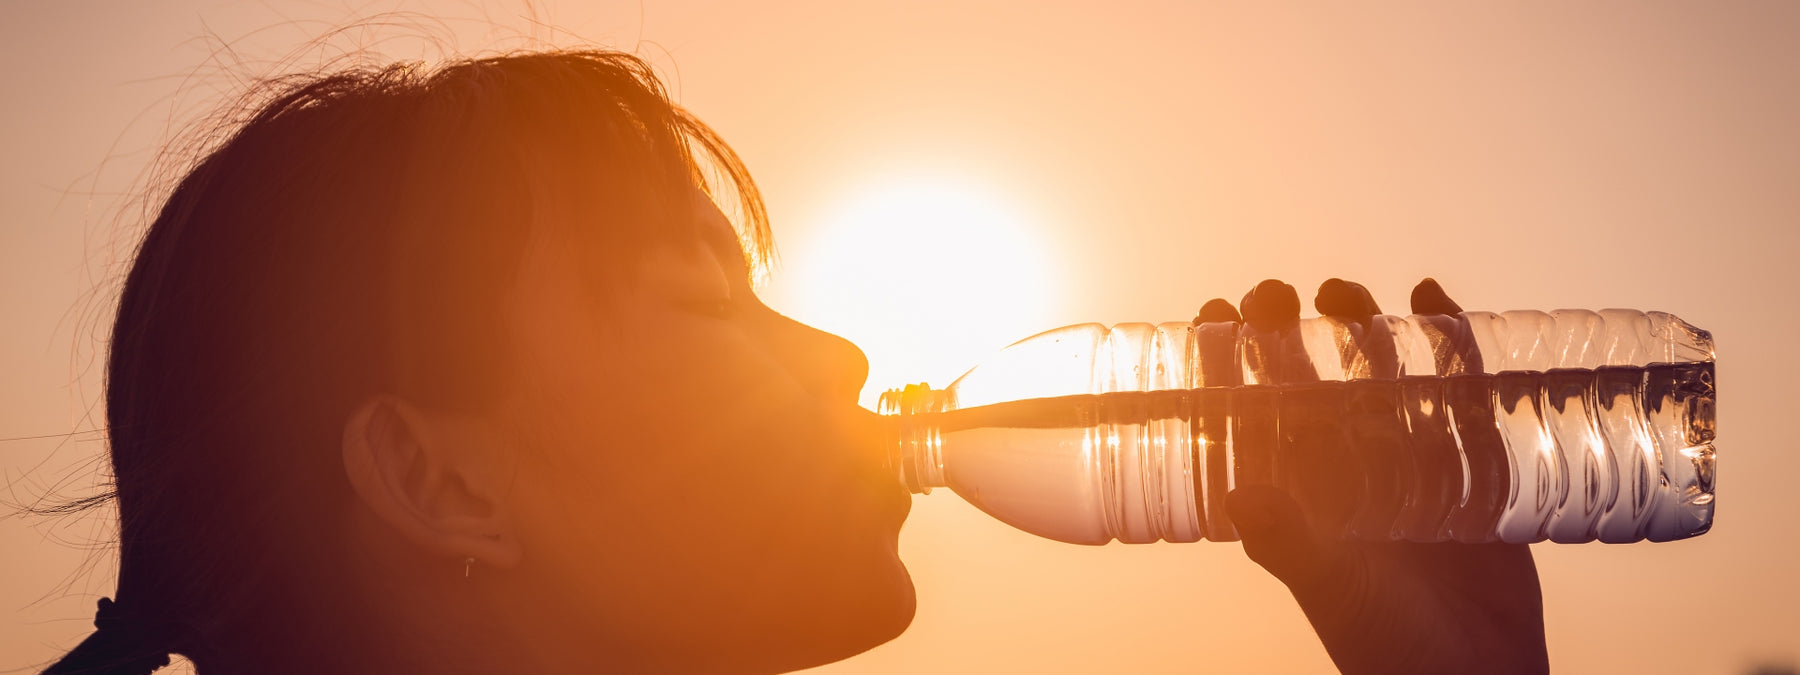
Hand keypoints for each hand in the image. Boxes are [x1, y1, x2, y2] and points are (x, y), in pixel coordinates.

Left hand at [1194, 278, 1548, 674]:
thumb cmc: (1390, 648)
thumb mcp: (1333, 591)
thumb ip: (1290, 544)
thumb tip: (1241, 493)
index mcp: (1298, 496)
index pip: (1249, 414)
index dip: (1226, 362)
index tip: (1213, 312)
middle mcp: (1344, 471)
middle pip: (1307, 380)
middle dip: (1286, 330)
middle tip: (1273, 292)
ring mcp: (1407, 461)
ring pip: (1376, 374)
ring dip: (1358, 326)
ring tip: (1340, 292)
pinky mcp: (1471, 462)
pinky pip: (1457, 389)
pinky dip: (1448, 341)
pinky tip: (1431, 298)